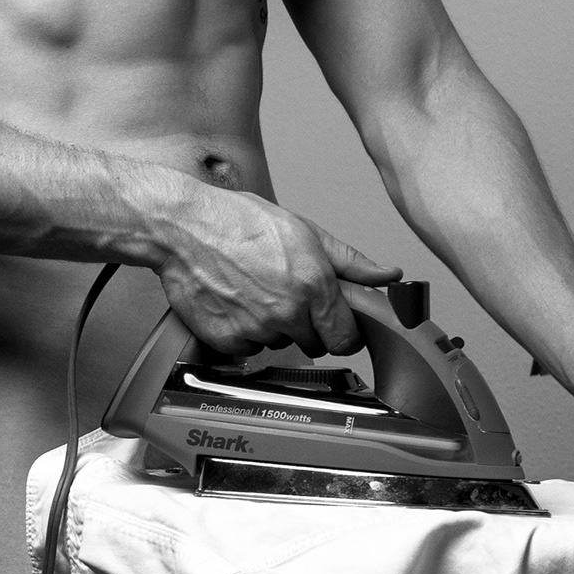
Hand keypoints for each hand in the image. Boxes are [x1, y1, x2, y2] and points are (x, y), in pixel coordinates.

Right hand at [155, 186, 399, 356]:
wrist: (184, 228)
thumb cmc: (241, 223)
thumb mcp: (305, 232)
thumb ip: (350, 262)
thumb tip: (390, 275)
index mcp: (314, 286)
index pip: (347, 339)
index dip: (343, 332)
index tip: (335, 323)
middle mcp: (287, 313)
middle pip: (314, 344)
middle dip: (308, 325)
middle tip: (288, 294)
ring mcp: (256, 330)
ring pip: (280, 345)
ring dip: (274, 327)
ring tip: (255, 291)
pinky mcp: (227, 340)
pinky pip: (249, 350)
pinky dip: (245, 333)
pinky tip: (235, 303)